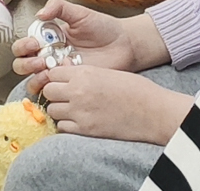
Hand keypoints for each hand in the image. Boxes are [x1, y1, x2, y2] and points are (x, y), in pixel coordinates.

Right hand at [10, 0, 128, 82]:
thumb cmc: (102, 27)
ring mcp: (59, 73)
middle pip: (22, 65)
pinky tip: (63, 81)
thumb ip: (58, 7)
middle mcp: (49, 57)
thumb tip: (39, 14)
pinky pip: (54, 93)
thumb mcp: (79, 13)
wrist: (124, 45)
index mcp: (47, 39)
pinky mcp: (71, 86)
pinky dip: (52, 90)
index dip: (23, 46)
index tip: (34, 43)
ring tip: (48, 70)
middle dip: (26, 64)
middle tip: (40, 59)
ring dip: (34, 79)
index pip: (24, 45)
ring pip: (34, 82)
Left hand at [34, 66, 199, 143]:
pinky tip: (78, 121)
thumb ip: (83, 72)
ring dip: (59, 109)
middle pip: (48, 91)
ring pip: (52, 110)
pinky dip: (66, 124)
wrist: (152, 111)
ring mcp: (80, 112)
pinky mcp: (85, 130)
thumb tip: (65, 69)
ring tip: (72, 109)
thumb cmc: (134, 88)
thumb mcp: (107, 71)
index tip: (62, 81)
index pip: (53, 73)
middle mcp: (78, 91)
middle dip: (54, 93)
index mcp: (84, 73)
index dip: (56, 77)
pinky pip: (62, 127)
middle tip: (65, 96)